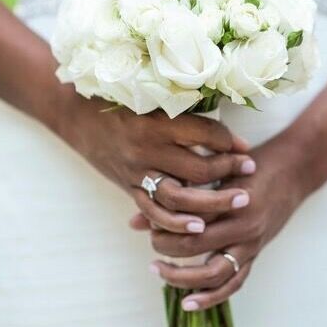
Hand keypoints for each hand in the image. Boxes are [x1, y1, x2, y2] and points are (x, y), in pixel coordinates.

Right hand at [56, 88, 255, 232]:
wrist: (76, 114)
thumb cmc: (121, 100)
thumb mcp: (154, 100)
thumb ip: (187, 116)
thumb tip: (230, 135)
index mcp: (157, 121)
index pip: (206, 134)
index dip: (230, 141)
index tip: (245, 146)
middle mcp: (147, 149)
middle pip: (199, 170)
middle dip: (230, 171)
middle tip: (250, 170)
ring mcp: (136, 172)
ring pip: (180, 198)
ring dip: (213, 203)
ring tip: (239, 200)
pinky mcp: (128, 187)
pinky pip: (154, 212)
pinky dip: (176, 223)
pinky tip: (198, 227)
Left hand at [133, 132, 310, 309]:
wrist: (294, 171)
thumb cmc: (254, 165)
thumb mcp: (219, 169)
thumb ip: (182, 190)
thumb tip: (134, 219)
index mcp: (232, 200)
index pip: (190, 218)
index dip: (164, 222)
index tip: (148, 220)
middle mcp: (243, 226)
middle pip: (196, 245)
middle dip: (166, 246)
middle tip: (152, 241)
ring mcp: (251, 244)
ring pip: (214, 273)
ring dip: (183, 278)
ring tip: (158, 271)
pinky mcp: (255, 254)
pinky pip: (233, 283)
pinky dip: (210, 297)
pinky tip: (188, 302)